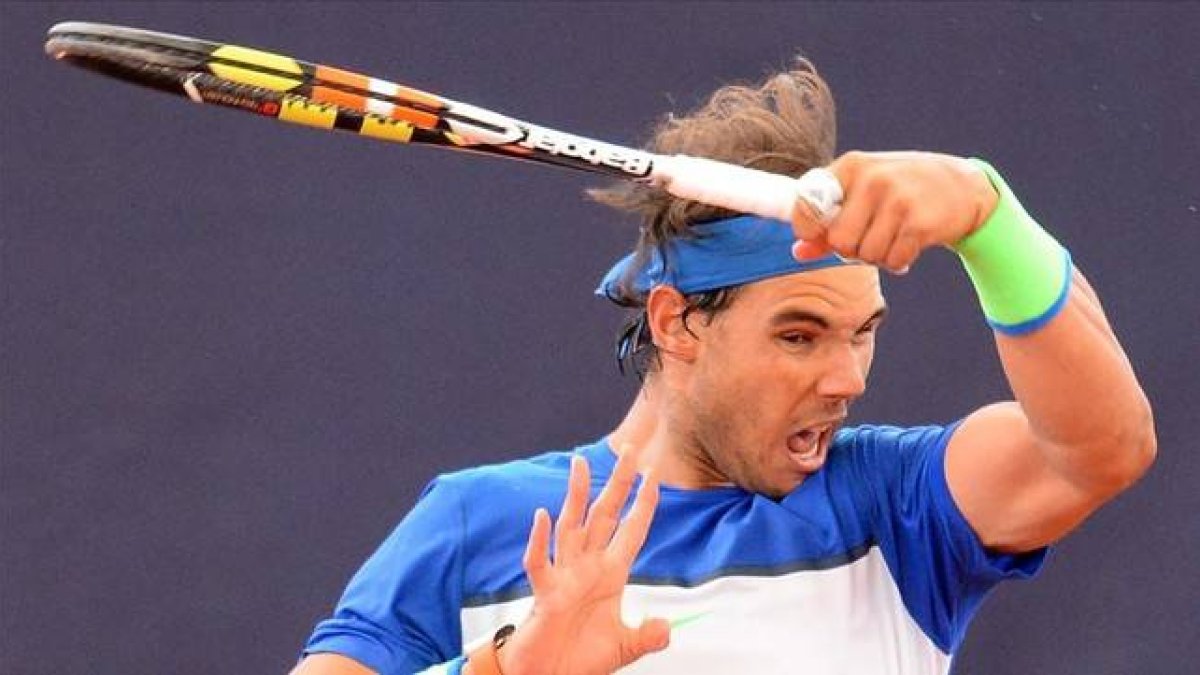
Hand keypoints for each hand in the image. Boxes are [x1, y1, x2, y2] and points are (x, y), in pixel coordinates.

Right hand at [494, 445, 666, 674]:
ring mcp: (564, 577)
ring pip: (571, 527)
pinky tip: (542, 516)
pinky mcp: (543, 595)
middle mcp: (587, 568)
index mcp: (610, 575)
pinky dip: (539, 541)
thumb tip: (666, 628)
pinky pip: (539, 564)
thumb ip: (646, 636)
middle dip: (617, 484)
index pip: (630, 531)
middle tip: (629, 450)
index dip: (643, 505)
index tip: (654, 477)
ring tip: (581, 464)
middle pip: (603, 516)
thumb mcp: (623, 647)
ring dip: (576, 495)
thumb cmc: (580, 659)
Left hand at [791, 151, 999, 272]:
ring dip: (878, 256)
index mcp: (852, 165)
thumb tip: (797, 252)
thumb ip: (828, 222)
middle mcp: (873, 179)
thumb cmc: (902, 191)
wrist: (964, 187)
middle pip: (839, 241)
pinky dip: (898, 260)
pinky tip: (909, 244)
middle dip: (851, 250)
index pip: (807, 204)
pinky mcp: (920, 223)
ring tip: (893, 238)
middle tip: (869, 239)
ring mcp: (898, 199)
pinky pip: (893, 260)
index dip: (807, 229)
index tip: (818, 236)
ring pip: (866, 254)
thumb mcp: (863, 194)